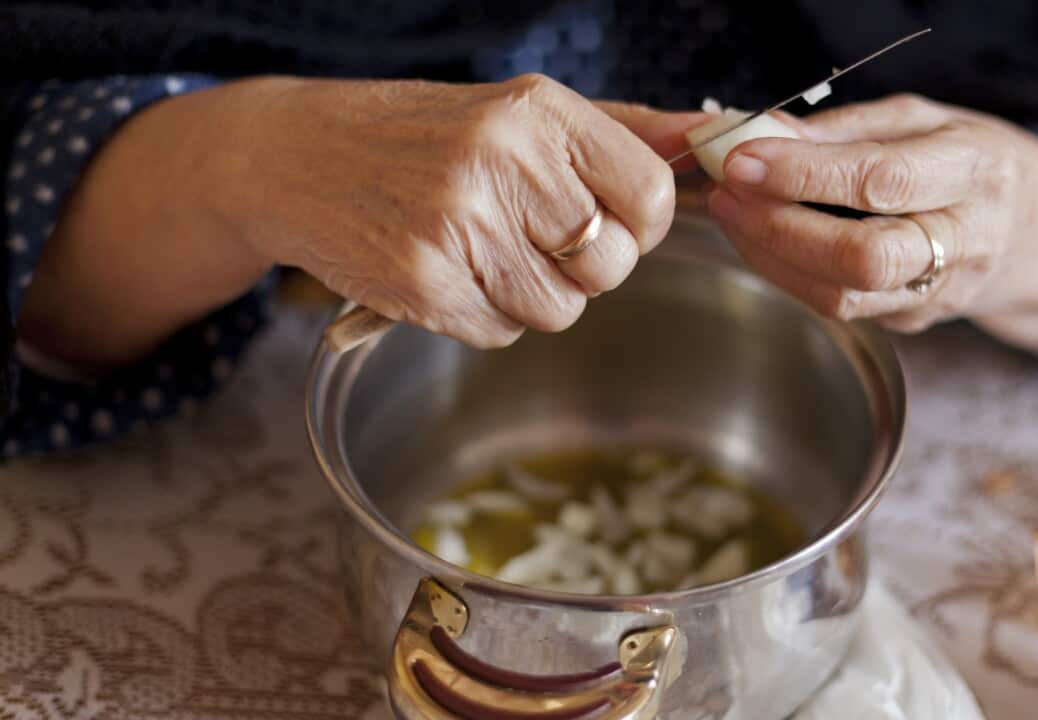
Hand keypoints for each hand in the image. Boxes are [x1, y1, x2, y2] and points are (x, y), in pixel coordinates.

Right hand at [20, 75, 705, 364]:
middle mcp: (503, 161)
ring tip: (479, 249)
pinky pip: (500, 334)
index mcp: (540, 112)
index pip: (652, 196)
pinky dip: (481, 316)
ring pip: (558, 310)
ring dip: (529, 295)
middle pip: (610, 265)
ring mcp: (458, 224)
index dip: (638, 224)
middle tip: (528, 233)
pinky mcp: (421, 281)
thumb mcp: (523, 113)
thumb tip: (715, 140)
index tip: (607, 220)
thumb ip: (624, 133)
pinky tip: (445, 271)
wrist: (298, 156)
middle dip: (581, 265)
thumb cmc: (425, 136)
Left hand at [706, 94, 1037, 357]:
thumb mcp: (923, 120)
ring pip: (844, 296)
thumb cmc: (969, 163)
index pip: (881, 180)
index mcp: (974, 170)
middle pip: (864, 256)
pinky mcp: (913, 320)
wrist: (1037, 232)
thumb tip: (764, 133)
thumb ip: (845, 129)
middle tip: (729, 193)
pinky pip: (838, 307)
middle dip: (781, 227)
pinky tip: (761, 240)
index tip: (743, 159)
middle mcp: (965, 238)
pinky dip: (787, 274)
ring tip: (732, 213)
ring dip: (772, 256)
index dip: (804, 174)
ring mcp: (940, 291)